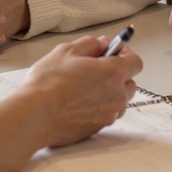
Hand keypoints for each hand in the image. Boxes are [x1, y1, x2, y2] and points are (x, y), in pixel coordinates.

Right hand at [18, 35, 142, 147]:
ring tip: (85, 88)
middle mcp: (117, 95)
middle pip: (130, 83)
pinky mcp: (99, 128)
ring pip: (119, 101)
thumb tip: (102, 44)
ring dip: (109, 93)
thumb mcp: (66, 51)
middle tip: (96, 69)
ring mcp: (109, 114)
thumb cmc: (48, 84)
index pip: (136, 62)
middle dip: (118, 75)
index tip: (114, 52)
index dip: (126, 54)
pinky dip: (99, 108)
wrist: (36, 115)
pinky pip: (107, 114)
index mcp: (113, 72)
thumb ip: (90, 44)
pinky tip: (79, 103)